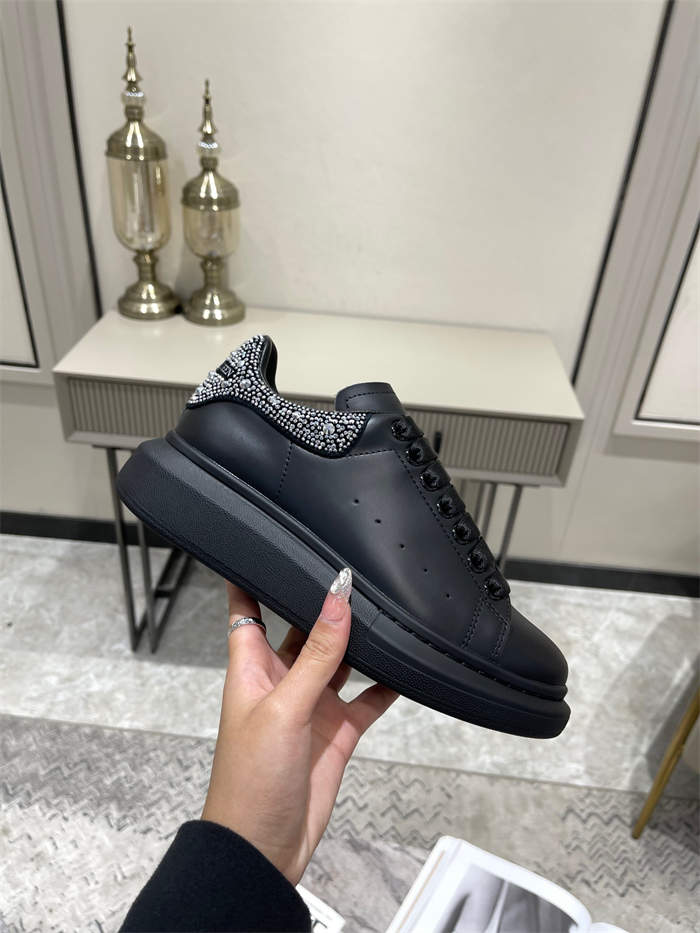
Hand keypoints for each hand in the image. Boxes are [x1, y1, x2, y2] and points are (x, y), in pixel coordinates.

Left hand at [201, 569, 397, 884]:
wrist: (264, 848)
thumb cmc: (250, 778)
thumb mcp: (283, 709)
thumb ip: (316, 656)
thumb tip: (337, 600)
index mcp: (252, 668)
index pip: (246, 609)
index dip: (252, 577)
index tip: (266, 542)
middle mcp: (282, 680)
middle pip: (303, 629)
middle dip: (322, 603)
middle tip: (352, 567)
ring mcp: (312, 705)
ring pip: (339, 659)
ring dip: (358, 638)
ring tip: (385, 604)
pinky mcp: (338, 731)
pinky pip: (367, 698)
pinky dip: (386, 683)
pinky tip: (407, 663)